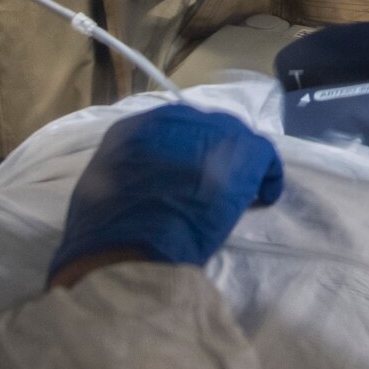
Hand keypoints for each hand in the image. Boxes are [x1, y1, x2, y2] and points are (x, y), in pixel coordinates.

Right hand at [49, 106, 283, 282]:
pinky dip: (267, 177)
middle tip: (217, 185)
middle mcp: (168, 120)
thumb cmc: (106, 237)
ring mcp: (207, 131)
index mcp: (131, 130)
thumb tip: (143, 185)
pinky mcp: (239, 150)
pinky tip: (264, 198)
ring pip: (234, 136)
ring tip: (240, 193)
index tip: (191, 176)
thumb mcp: (102, 193)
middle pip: (205, 126)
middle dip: (213, 153)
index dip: (186, 152)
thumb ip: (126, 176)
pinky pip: (263, 155)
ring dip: (237, 164)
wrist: (127, 249)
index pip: (170, 129)